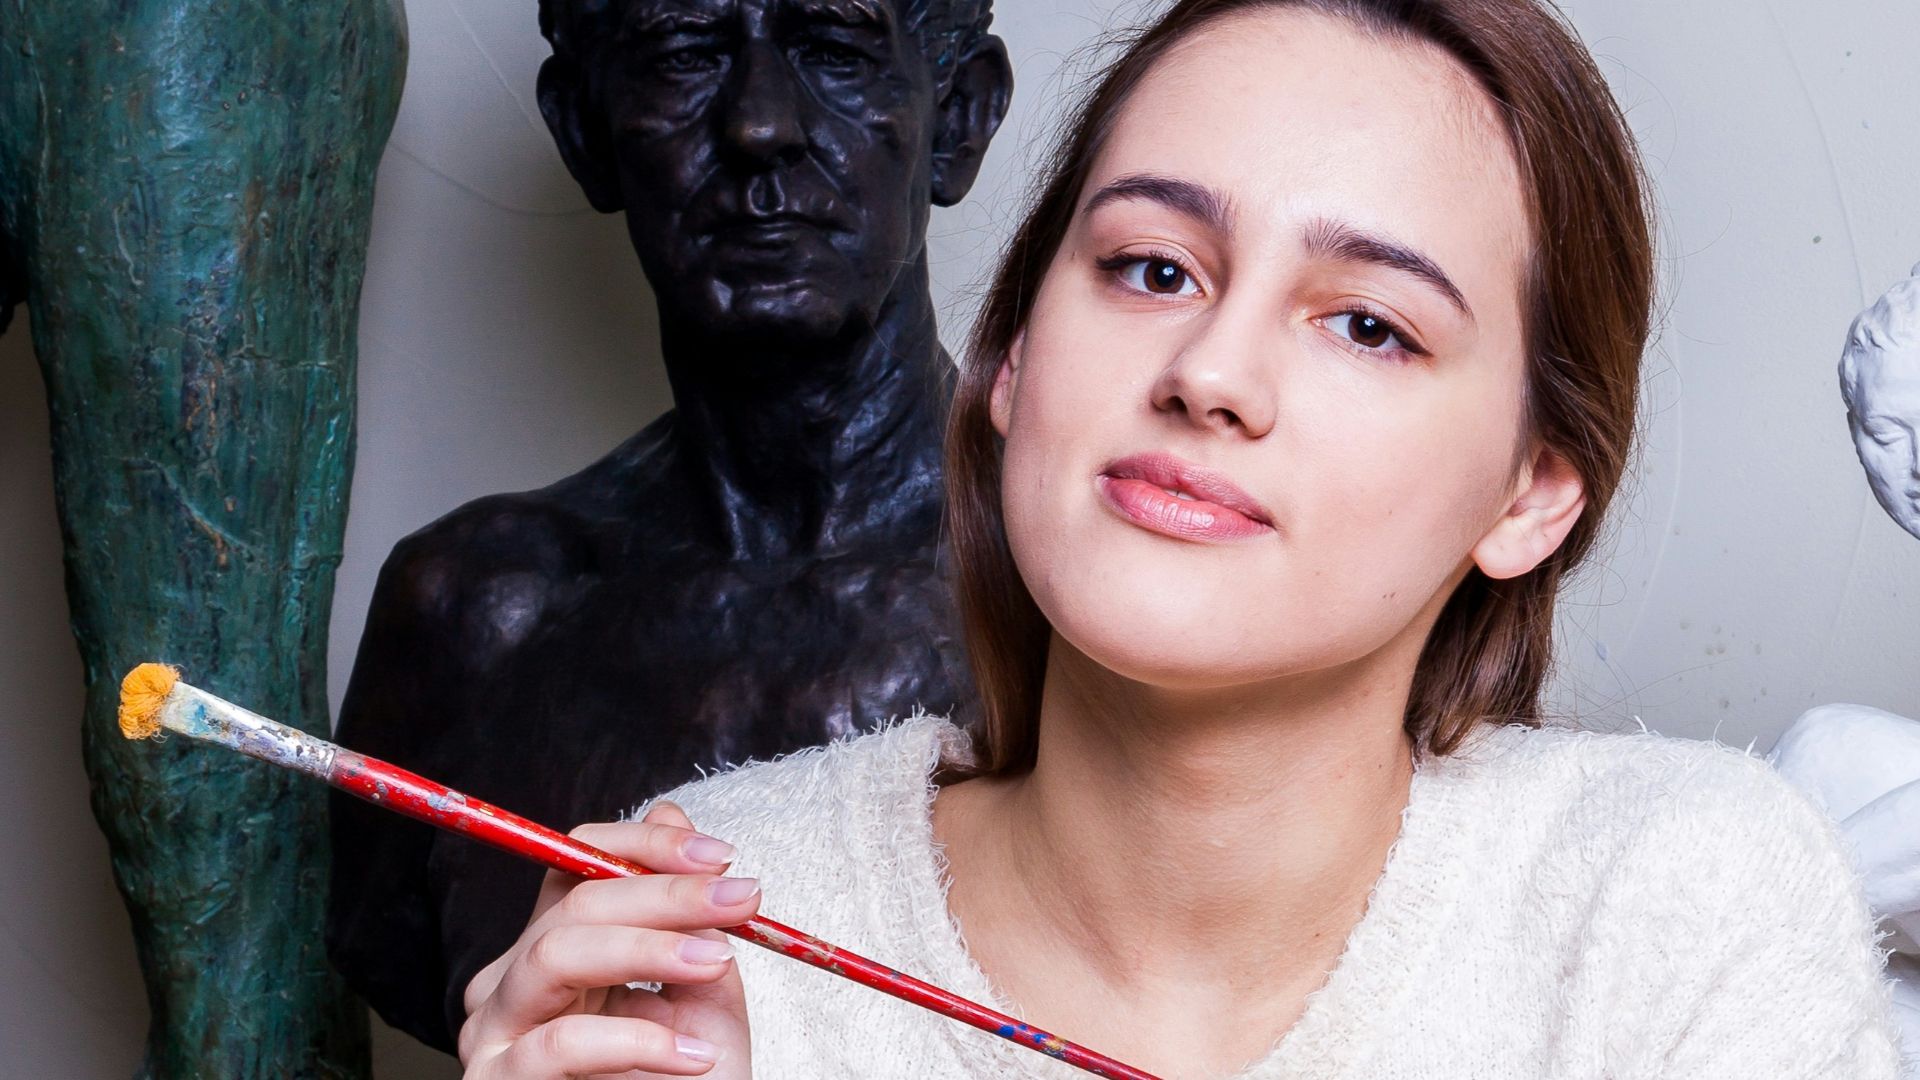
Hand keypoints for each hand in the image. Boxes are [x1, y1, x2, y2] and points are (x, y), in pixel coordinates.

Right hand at [458, 802, 759, 1077]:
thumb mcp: (700, 991)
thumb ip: (686, 911)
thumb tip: (669, 813)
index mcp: (551, 952)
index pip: (573, 868)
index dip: (645, 850)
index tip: (723, 856)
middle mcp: (509, 986)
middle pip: (570, 906)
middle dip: (665, 894)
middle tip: (741, 899)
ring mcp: (496, 1039)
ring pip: (555, 956)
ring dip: (648, 947)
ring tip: (717, 962)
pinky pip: (559, 1045)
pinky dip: (636, 1044)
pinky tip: (693, 1057)